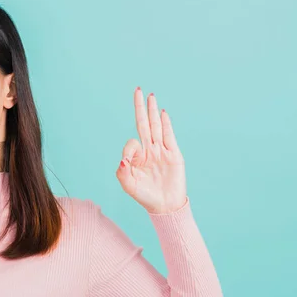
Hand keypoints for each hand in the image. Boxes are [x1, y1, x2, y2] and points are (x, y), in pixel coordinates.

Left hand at [116, 87, 186, 213]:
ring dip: (153, 110)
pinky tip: (163, 113)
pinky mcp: (174, 154)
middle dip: (140, 107)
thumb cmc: (145, 196)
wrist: (165, 206)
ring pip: (156, 126)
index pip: (131, 142)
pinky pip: (169, 136)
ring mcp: (162, 150)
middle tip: (138, 90)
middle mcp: (149, 150)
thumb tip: (123, 159)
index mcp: (137, 156)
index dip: (129, 149)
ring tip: (151, 96)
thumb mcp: (128, 185)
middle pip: (144, 123)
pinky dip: (166, 124)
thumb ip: (122, 171)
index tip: (128, 161)